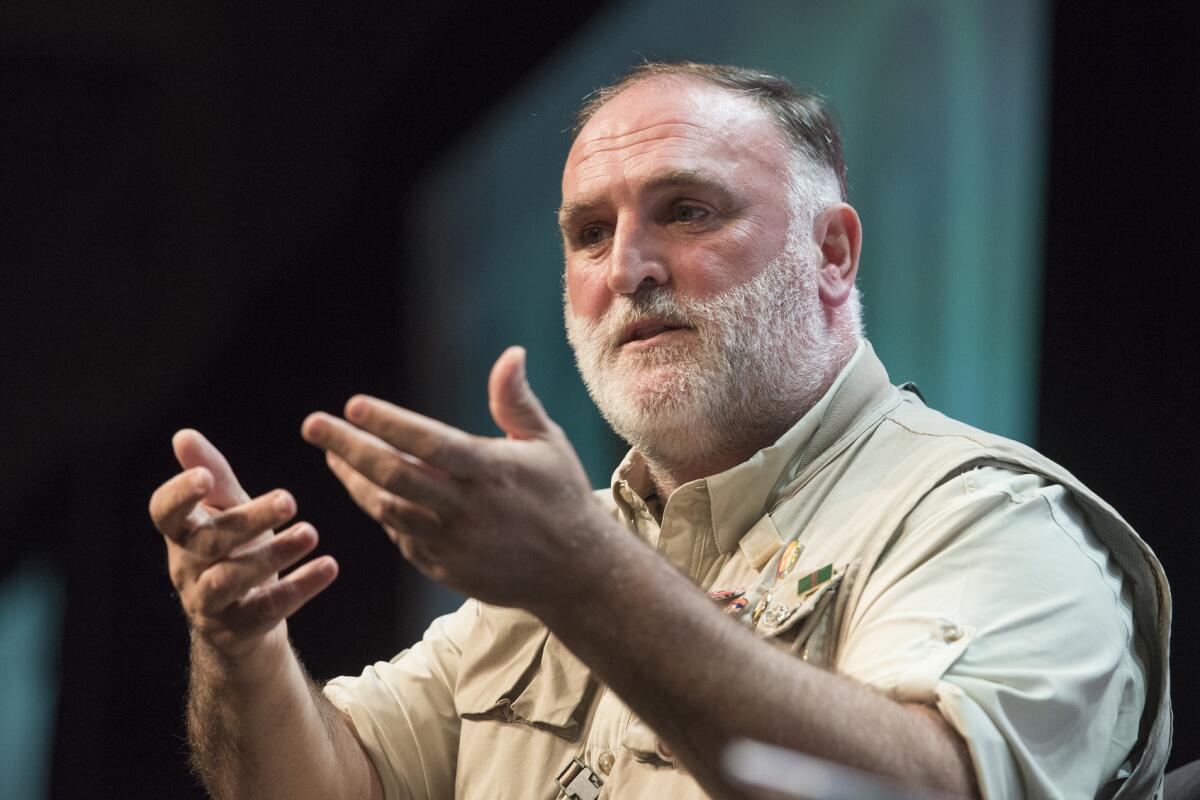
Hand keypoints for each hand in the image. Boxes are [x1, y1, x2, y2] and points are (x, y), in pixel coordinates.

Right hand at [148, 430, 337, 660]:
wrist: (245, 623)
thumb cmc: (235, 550)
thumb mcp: (227, 511)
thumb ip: (213, 475)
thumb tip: (183, 435)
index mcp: (181, 534)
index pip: (164, 512)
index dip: (180, 494)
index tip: (205, 477)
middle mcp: (186, 568)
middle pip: (209, 542)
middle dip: (249, 519)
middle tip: (289, 500)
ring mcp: (208, 603)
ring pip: (231, 580)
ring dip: (274, 554)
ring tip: (312, 533)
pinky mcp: (237, 630)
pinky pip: (266, 610)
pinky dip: (299, 587)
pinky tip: (329, 566)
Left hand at [301, 346, 609, 611]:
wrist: (575, 572)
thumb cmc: (562, 496)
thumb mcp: (547, 443)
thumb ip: (516, 401)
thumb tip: (511, 354)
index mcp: (491, 470)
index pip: (428, 442)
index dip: (388, 423)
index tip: (352, 405)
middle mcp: (466, 507)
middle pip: (393, 475)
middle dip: (347, 447)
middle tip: (313, 425)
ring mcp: (452, 542)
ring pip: (386, 508)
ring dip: (354, 480)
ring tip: (333, 457)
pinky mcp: (444, 567)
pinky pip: (401, 536)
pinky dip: (381, 511)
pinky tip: (369, 491)